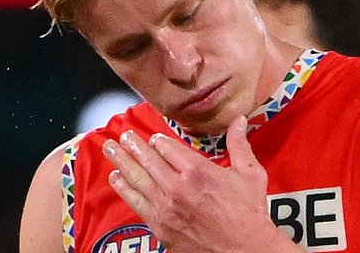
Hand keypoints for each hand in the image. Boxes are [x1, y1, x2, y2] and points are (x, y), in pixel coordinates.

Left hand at [102, 115, 297, 252]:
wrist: (244, 250)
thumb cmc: (248, 214)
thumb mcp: (249, 174)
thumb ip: (239, 144)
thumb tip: (239, 120)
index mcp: (198, 171)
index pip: (168, 147)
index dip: (158, 140)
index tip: (154, 137)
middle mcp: (177, 187)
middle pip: (147, 160)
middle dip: (132, 145)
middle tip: (123, 136)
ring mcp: (166, 208)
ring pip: (137, 179)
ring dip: (121, 162)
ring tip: (110, 149)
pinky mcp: (161, 226)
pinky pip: (136, 203)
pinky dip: (124, 188)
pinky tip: (115, 179)